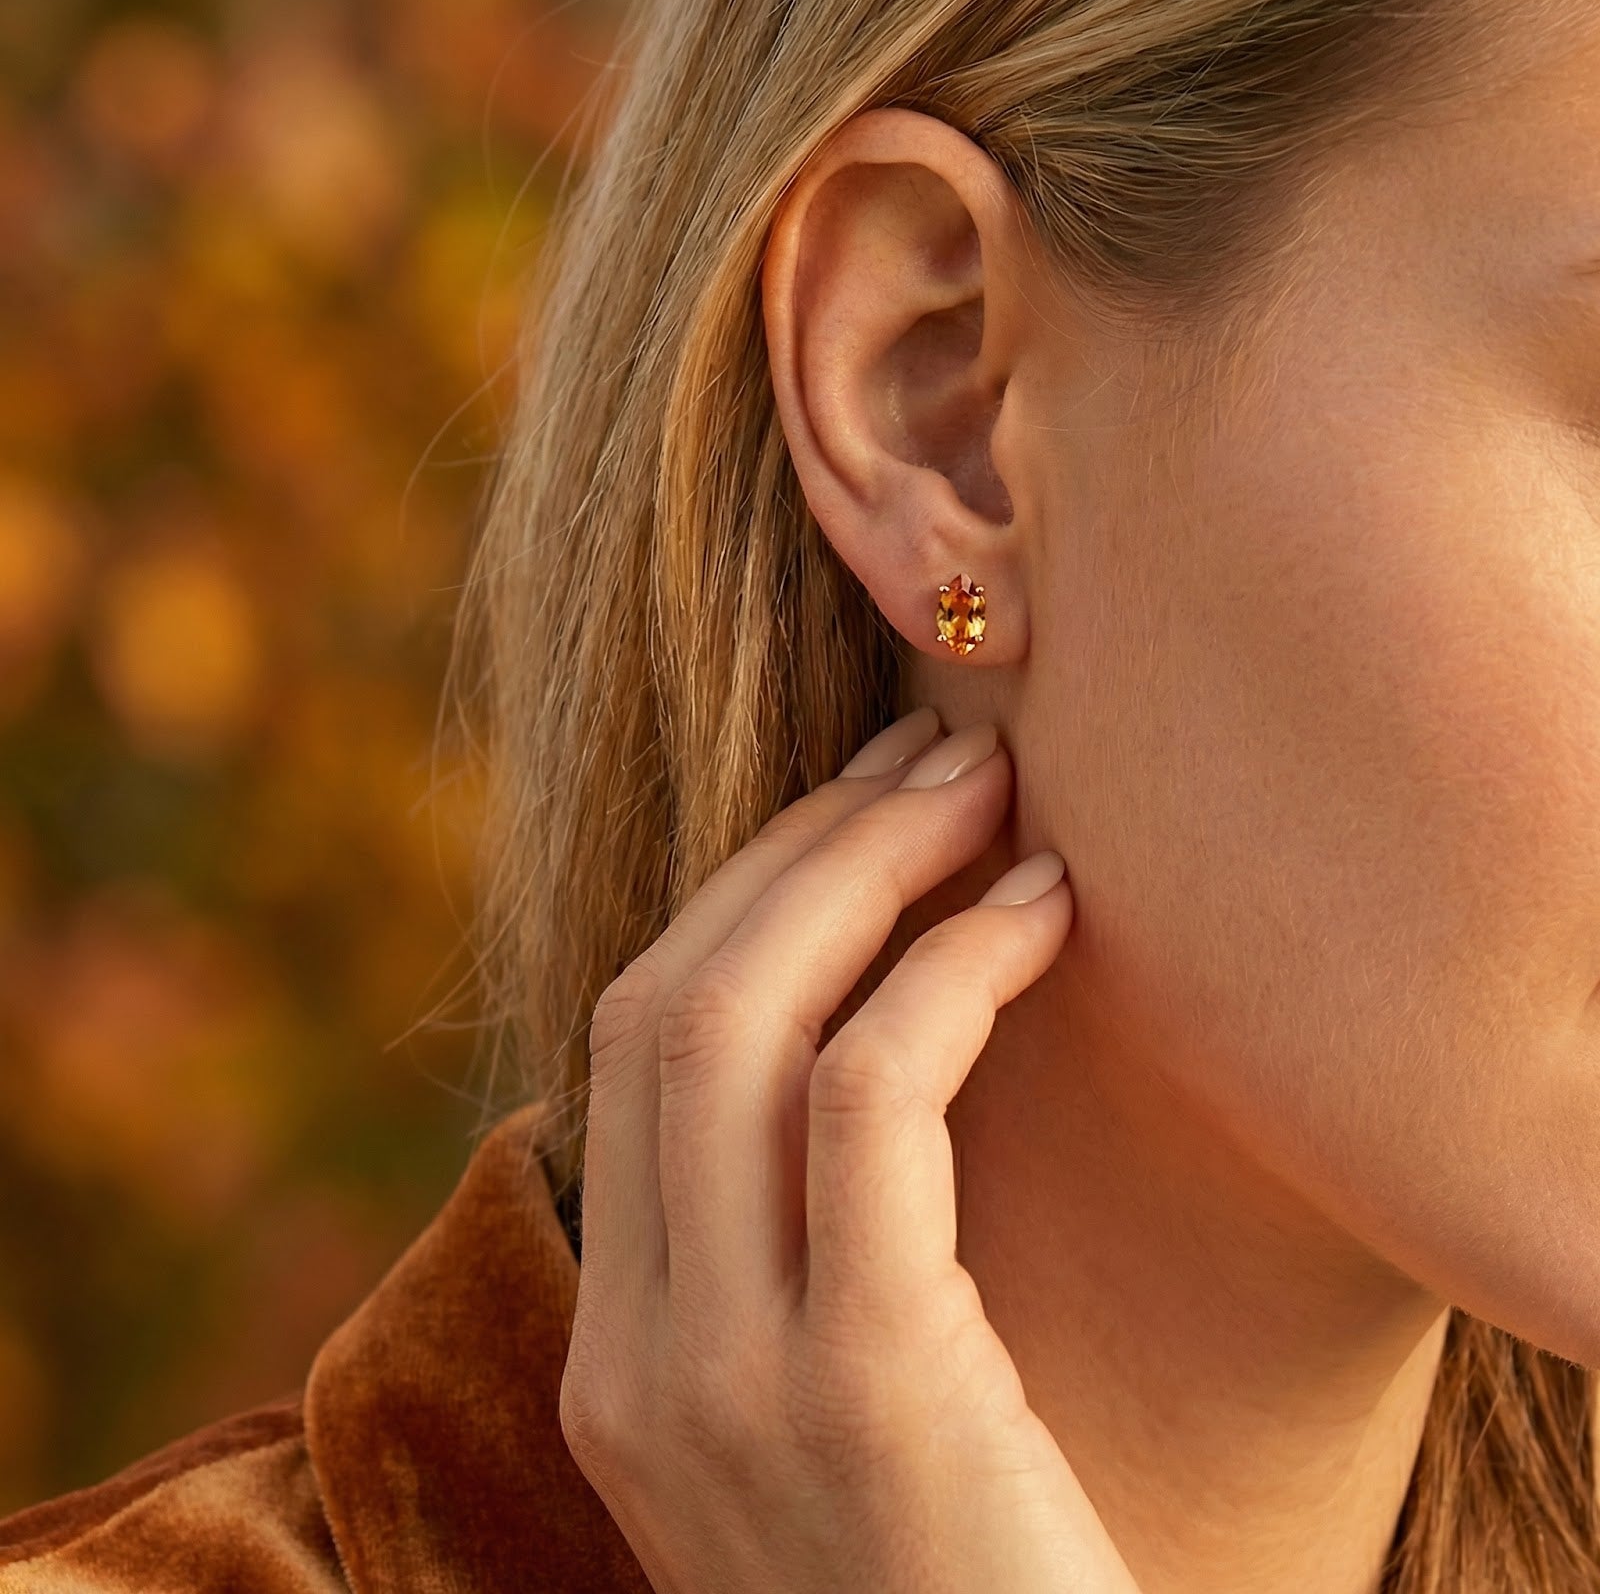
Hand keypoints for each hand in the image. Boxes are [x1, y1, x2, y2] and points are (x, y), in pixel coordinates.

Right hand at [560, 710, 1141, 1592]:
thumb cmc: (969, 1574)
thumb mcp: (840, 1406)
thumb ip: (800, 1247)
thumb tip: (860, 1028)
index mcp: (622, 1353)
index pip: (632, 1046)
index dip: (745, 897)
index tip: (860, 810)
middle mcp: (636, 1354)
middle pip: (667, 1000)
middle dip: (800, 848)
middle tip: (929, 751)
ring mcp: (722, 1374)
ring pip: (738, 1020)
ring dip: (868, 870)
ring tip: (986, 789)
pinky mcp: (859, 1381)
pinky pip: (874, 1096)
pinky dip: (952, 969)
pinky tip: (1044, 912)